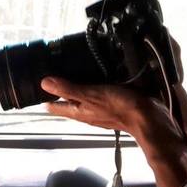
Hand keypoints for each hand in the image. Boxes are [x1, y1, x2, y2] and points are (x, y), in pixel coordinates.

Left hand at [42, 77, 164, 134]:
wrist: (149, 117)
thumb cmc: (119, 108)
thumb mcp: (90, 95)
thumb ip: (68, 89)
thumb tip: (44, 83)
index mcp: (77, 111)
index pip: (54, 106)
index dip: (45, 96)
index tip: (38, 82)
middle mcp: (86, 111)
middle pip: (68, 101)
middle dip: (60, 88)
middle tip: (52, 70)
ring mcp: (99, 108)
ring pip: (83, 96)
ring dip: (77, 84)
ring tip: (70, 68)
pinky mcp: (112, 103)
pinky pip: (98, 93)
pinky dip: (93, 84)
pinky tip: (95, 73)